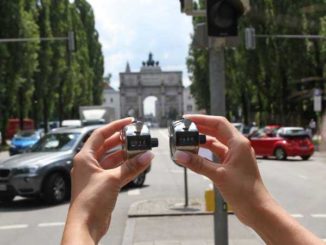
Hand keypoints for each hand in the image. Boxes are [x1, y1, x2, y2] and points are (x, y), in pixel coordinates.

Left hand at [62, 118, 153, 243]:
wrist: (86, 224)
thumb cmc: (90, 201)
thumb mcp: (112, 179)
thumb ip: (131, 167)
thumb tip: (147, 156)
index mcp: (85, 157)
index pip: (100, 134)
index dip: (115, 126)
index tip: (128, 122)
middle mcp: (89, 164)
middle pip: (107, 146)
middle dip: (122, 141)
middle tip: (135, 136)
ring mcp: (96, 175)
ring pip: (113, 160)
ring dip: (126, 156)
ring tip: (141, 150)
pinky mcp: (103, 185)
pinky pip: (117, 171)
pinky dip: (127, 168)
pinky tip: (139, 165)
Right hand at [174, 115, 270, 225]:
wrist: (257, 209)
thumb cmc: (244, 191)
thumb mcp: (218, 175)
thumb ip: (198, 164)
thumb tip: (180, 155)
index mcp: (238, 143)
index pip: (219, 123)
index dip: (202, 119)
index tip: (187, 119)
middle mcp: (238, 147)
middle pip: (216, 131)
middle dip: (200, 128)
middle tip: (185, 128)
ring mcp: (235, 156)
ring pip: (216, 143)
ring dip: (202, 141)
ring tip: (187, 140)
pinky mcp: (231, 166)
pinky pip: (216, 154)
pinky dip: (205, 153)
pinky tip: (195, 154)